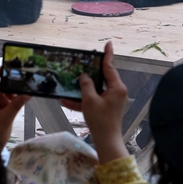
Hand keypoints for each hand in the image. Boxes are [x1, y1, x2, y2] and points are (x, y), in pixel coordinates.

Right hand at [61, 42, 126, 157]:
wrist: (106, 141)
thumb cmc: (100, 120)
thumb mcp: (89, 101)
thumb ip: (86, 85)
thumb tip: (84, 76)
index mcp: (116, 87)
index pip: (110, 67)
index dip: (108, 54)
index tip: (108, 42)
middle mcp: (116, 92)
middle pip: (101, 77)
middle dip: (89, 73)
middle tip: (82, 62)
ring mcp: (111, 100)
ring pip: (95, 89)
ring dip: (81, 89)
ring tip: (69, 83)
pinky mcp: (105, 108)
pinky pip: (93, 100)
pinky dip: (82, 100)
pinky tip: (65, 101)